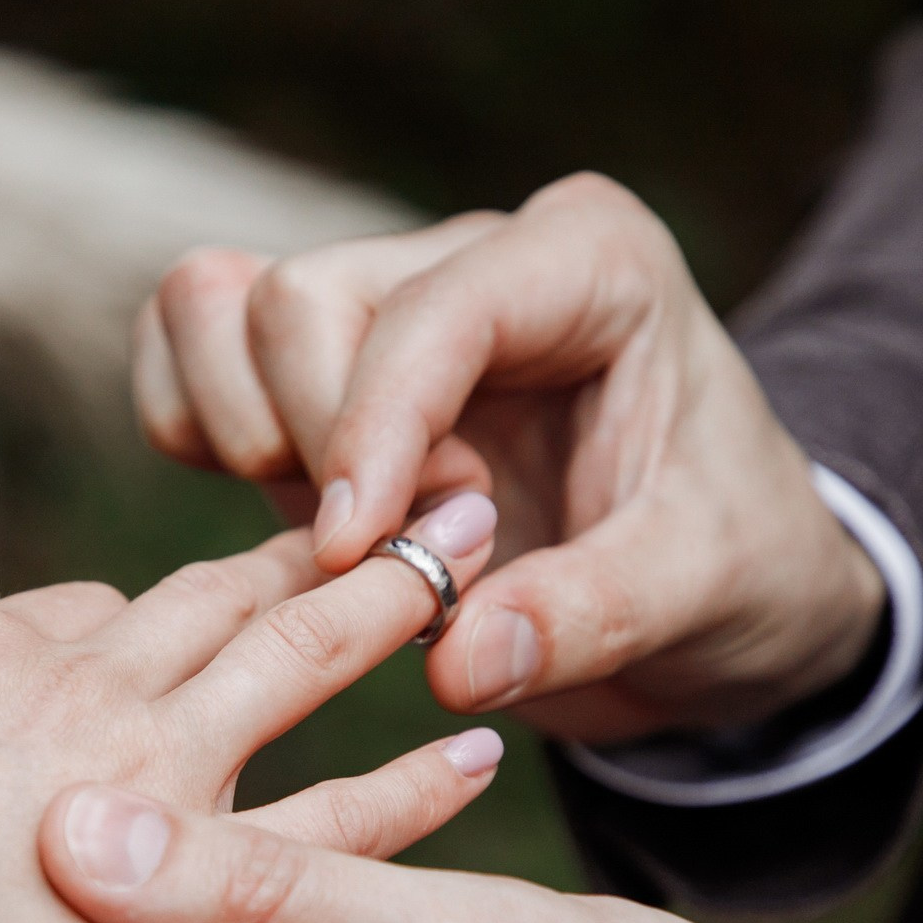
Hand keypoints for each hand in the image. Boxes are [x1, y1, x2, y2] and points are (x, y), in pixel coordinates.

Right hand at [136, 173, 884, 742]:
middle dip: (318, 443)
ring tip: (353, 538)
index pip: (437, 309)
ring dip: (248, 437)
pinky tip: (293, 527)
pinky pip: (188, 353)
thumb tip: (454, 662)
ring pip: (216, 309)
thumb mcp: (706, 593)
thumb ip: (593, 618)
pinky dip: (199, 436)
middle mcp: (472, 260)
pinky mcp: (318, 370)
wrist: (717, 584)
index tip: (361, 550)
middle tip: (404, 555)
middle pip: (298, 298)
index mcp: (589, 262)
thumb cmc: (734, 564)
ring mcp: (384, 304)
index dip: (377, 429)